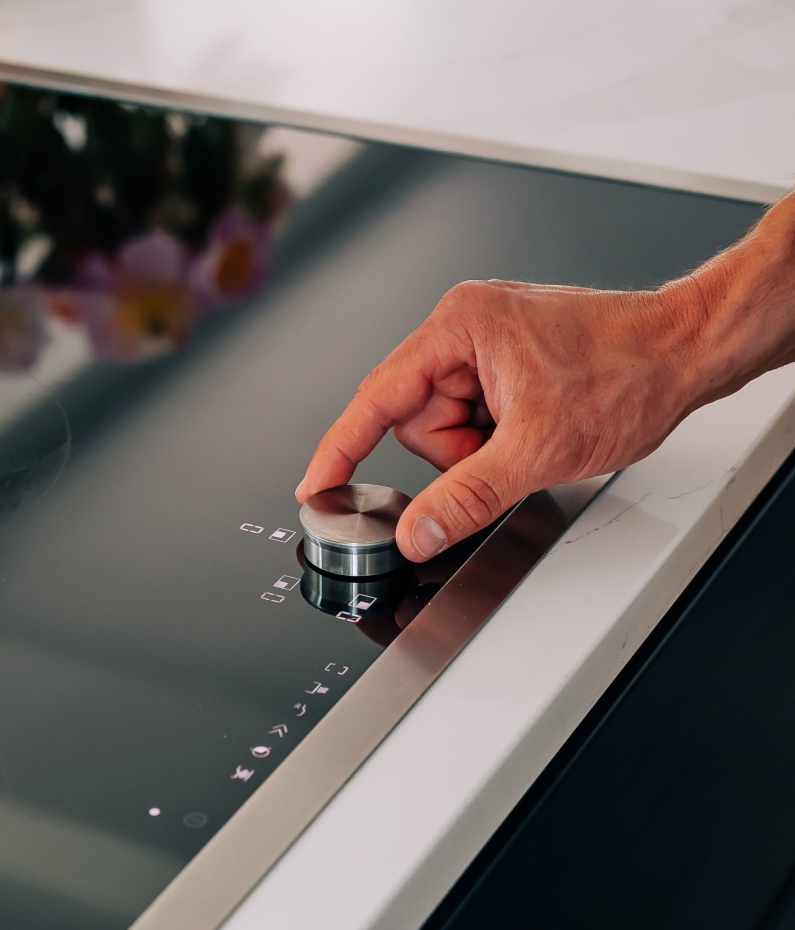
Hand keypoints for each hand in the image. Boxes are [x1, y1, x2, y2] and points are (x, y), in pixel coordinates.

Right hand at [296, 279, 712, 560]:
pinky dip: (498, 440)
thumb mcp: (537, 450)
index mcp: (460, 326)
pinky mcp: (504, 366)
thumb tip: (416, 532)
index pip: (377, 397)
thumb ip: (466, 497)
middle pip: (414, 421)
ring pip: (444, 430)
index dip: (340, 446)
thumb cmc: (628, 373)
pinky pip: (473, 423)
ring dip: (481, 451)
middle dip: (457, 453)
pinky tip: (535, 429)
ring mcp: (485, 348)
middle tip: (510, 450)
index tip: (314, 485)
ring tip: (532, 434)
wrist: (686, 354)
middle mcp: (465, 329)